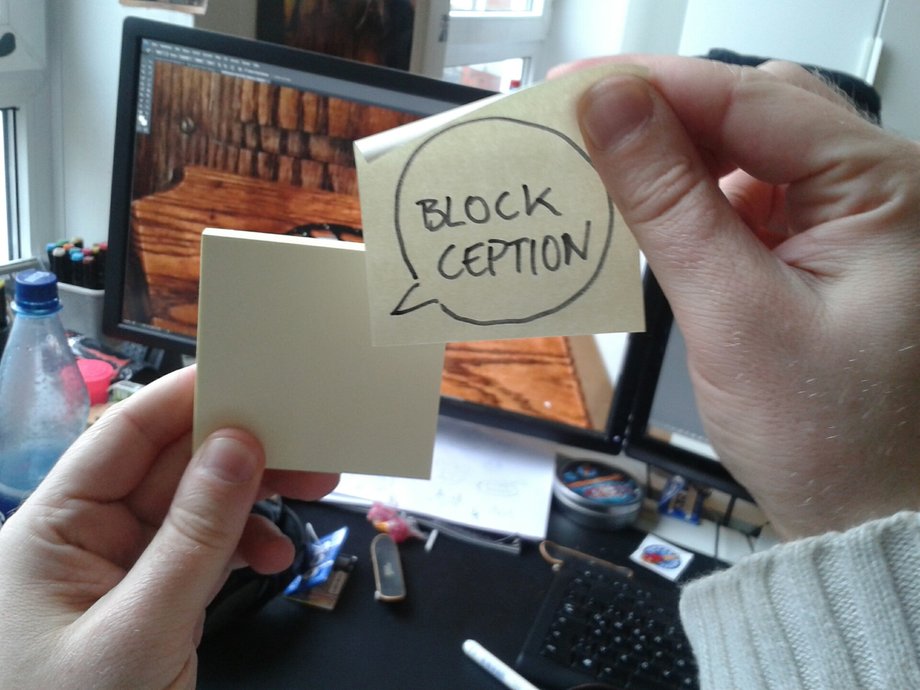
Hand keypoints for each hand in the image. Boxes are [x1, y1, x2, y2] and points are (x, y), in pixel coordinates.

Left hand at [0, 365, 337, 688]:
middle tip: (310, 439)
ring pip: (197, 507)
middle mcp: (86, 536)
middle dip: (243, 451)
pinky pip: (206, 550)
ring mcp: (122, 569)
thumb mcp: (138, 629)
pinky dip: (247, 546)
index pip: (124, 435)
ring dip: (256, 498)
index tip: (252, 374)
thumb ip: (194, 536)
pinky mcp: (152, 598)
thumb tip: (239, 446)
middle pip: (171, 465)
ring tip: (315, 490)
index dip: (187, 396)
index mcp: (53, 527)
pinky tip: (278, 556)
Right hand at [570, 56, 919, 538]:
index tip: (574, 88)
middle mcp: (883, 187)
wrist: (865, 516)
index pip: (754, 100)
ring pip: (752, 151)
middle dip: (665, 117)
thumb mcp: (733, 314)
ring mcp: (857, 216)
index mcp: (889, 189)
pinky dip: (698, 200)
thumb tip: (610, 108)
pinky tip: (654, 216)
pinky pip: (754, 195)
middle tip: (581, 131)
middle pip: (757, 112)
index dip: (655, 84)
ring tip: (607, 177)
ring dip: (677, 160)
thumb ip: (668, 203)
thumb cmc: (827, 438)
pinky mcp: (828, 244)